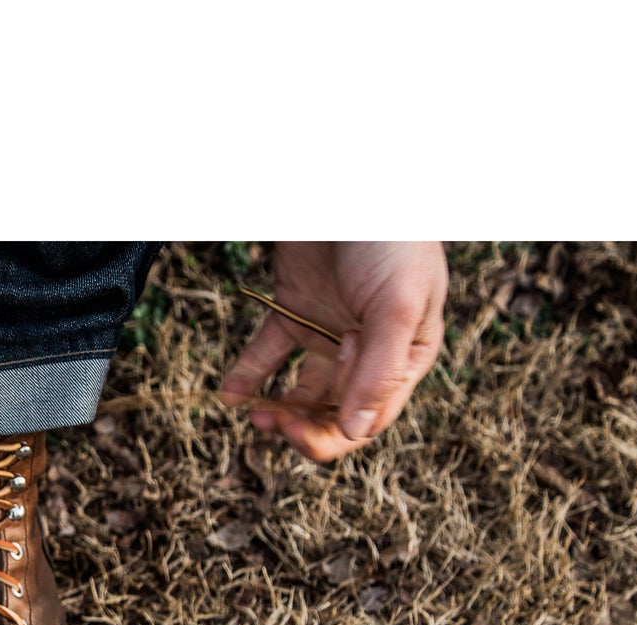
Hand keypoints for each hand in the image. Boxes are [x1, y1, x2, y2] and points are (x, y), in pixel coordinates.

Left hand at [219, 242, 447, 461]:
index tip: (299, 430)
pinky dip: (248, 376)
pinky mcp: (293, 311)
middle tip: (273, 425)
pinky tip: (230, 394)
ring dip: (277, 409)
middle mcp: (367, 351)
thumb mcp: (398, 306)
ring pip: (300, 392)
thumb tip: (356, 431)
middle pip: (333, 412)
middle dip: (304, 427)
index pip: (368, 418)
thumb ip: (379, 370)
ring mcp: (328, 332)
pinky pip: (268, 355)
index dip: (334, 433)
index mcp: (405, 357)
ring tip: (254, 413)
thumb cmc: (391, 239)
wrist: (350, 179)